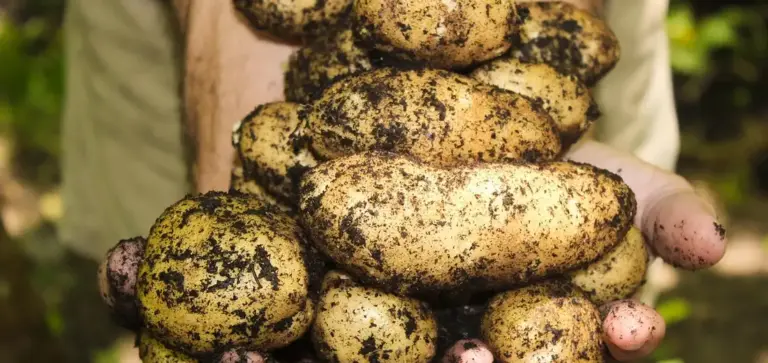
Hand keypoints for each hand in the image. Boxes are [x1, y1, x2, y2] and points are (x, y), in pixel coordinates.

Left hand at [443, 140, 727, 361]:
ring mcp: (478, 323)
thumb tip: (710, 245)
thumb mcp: (637, 188)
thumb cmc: (587, 179)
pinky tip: (410, 327)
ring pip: (482, 359)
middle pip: (546, 362)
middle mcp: (534, 332)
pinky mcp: (426, 305)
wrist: (518, 153)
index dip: (627, 341)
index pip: (615, 345)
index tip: (627, 325)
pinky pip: (421, 333)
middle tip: (516, 360)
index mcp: (591, 320)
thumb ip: (672, 215)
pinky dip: (421, 343)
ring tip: (471, 357)